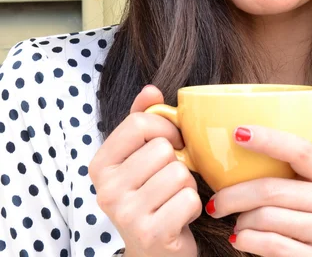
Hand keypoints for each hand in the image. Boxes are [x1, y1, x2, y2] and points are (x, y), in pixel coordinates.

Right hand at [89, 85, 201, 256]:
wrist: (153, 253)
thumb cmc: (149, 195)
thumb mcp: (139, 155)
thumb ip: (142, 119)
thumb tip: (151, 89)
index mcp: (100, 165)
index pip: (139, 123)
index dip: (165, 128)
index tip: (172, 142)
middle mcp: (106, 190)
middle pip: (162, 148)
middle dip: (176, 162)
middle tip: (168, 179)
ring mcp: (126, 214)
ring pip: (179, 172)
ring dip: (186, 185)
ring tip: (172, 197)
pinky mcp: (151, 234)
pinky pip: (190, 199)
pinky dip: (193, 206)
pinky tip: (179, 216)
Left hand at [205, 125, 311, 255]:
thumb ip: (289, 181)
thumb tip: (236, 161)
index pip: (300, 150)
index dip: (269, 139)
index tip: (238, 132)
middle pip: (271, 189)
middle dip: (233, 195)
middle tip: (215, 204)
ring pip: (266, 217)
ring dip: (241, 222)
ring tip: (237, 226)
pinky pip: (270, 244)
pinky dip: (247, 240)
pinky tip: (240, 240)